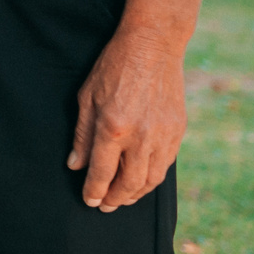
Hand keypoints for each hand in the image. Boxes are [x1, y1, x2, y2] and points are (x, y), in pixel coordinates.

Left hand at [68, 30, 187, 209]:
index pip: (101, 172)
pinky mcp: (178, 131)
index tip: (89, 201)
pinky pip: (165, 165)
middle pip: (129, 183)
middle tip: (105, 206)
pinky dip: (152, 178)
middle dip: (115, 199)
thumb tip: (76, 165)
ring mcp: (163, 136)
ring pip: (151, 179)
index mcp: (113, 128)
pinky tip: (142, 180)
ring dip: (136, 194)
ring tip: (123, 198)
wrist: (153, 47)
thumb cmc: (113, 68)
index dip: (94, 191)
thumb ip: (82, 135)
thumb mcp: (86, 97)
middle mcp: (140, 137)